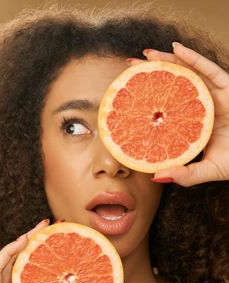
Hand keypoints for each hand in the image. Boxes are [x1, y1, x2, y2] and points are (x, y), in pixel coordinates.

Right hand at [0, 219, 101, 282]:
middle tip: (58, 225)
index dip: (54, 256)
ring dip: (26, 239)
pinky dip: (9, 251)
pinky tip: (23, 240)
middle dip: (41, 241)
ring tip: (42, 226)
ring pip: (12, 258)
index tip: (70, 241)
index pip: (43, 273)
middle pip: (28, 260)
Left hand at [132, 42, 228, 186]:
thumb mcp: (207, 170)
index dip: (147, 95)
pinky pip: (210, 70)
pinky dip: (193, 58)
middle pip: (173, 83)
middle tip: (129, 65)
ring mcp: (215, 94)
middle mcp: (201, 104)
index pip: (166, 104)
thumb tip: (155, 176)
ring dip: (167, 60)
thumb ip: (185, 174)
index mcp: (192, 120)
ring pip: (188, 72)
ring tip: (146, 54)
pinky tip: (176, 49)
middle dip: (151, 72)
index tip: (125, 91)